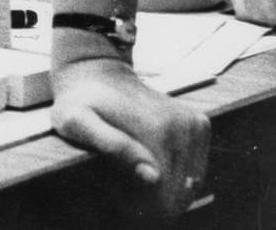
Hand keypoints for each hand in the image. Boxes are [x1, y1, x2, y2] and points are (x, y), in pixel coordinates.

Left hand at [51, 55, 208, 216]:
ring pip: (190, 182)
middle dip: (153, 197)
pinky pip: (196, 168)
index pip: (163, 194)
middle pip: (178, 190)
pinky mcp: (199, 123)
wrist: (95, 71)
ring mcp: (194, 124)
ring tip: (134, 168)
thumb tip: (153, 176)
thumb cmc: (79, 101)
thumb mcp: (76, 121)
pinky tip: (151, 161)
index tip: (119, 194)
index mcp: (157, 131)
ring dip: (165, 186)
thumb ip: (112, 146)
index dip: (141, 204)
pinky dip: (177, 173)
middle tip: (122, 181)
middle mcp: (183, 127)